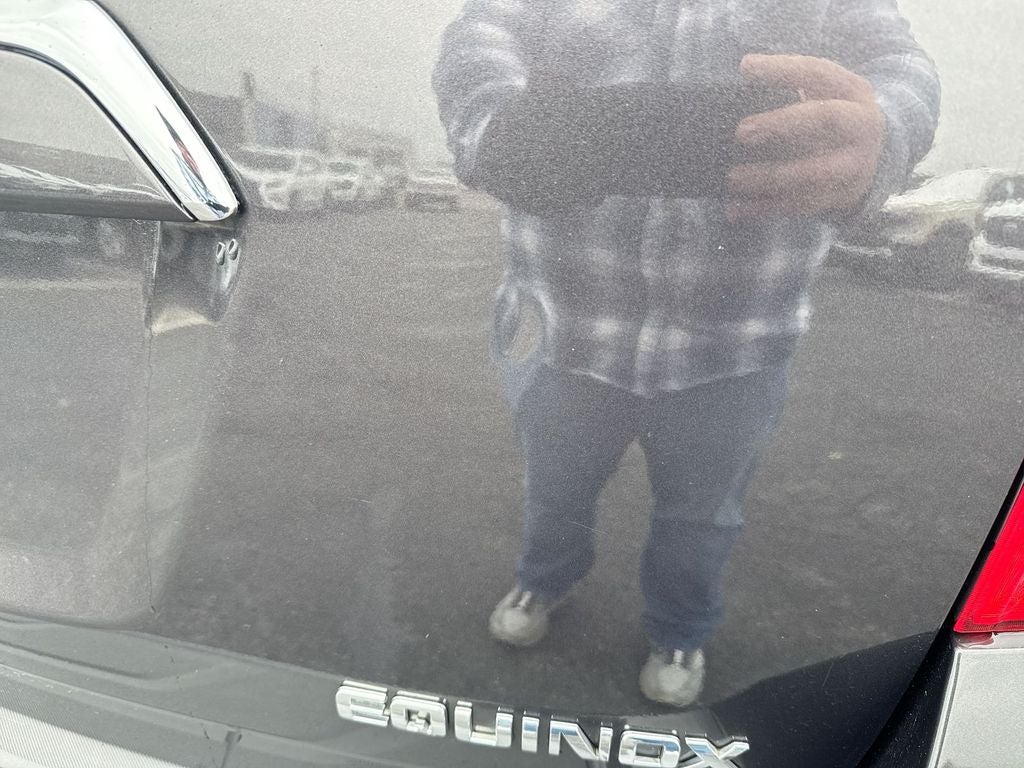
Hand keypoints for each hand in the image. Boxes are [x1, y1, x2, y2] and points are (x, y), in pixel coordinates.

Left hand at [726, 54, 884, 220]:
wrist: (879, 160)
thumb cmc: (833, 120)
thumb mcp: (827, 95)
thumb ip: (795, 88)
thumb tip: (741, 80)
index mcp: (854, 91)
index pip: (819, 72)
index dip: (783, 69)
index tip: (745, 67)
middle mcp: (862, 125)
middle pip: (825, 120)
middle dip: (781, 124)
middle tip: (741, 132)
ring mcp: (856, 165)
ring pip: (812, 173)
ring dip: (769, 177)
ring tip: (732, 179)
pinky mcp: (843, 198)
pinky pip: (801, 206)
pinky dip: (765, 209)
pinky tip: (734, 210)